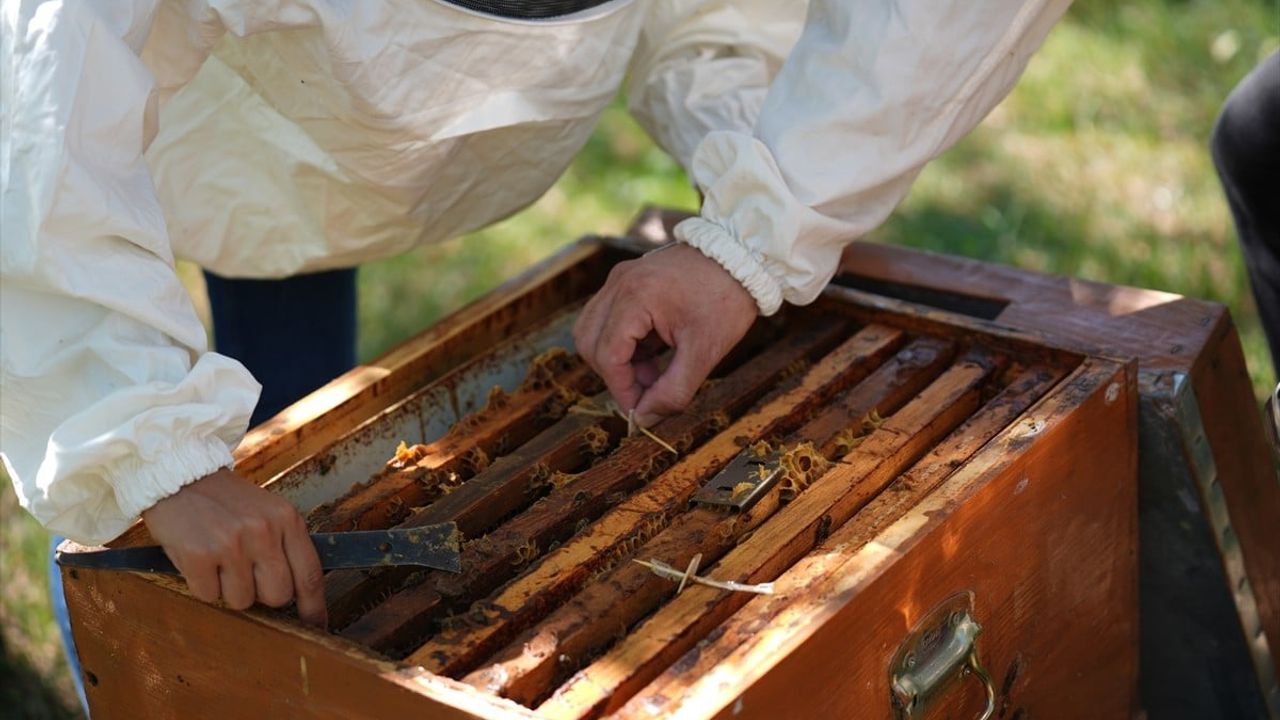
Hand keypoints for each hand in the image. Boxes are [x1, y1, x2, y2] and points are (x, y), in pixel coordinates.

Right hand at [142, 468, 326, 626]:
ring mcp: (231, 543)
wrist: (181, 476)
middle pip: (278, 596)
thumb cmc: (227, 502)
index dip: (314, 607)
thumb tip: (300, 596)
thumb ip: (286, 547)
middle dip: (263, 595)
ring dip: (229, 590)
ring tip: (220, 561)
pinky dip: (202, 585)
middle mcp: (264, 531)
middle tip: (246, 574)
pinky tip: (200, 560)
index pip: (310, 575)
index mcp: (287, 519)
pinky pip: (208, 596)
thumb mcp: (268, 513)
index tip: (316, 625)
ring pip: (242, 601)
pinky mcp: (199, 554)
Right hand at [574, 244, 756, 426]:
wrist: (742, 256)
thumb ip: (673, 390)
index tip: (640, 410)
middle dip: (614, 375)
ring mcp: (620, 279)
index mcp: (636, 297)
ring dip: (614, 359)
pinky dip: (621, 342)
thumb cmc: (726, 299)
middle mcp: (620, 284)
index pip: (608, 355)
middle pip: (590, 343)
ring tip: (650, 372)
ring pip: (592, 330)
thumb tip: (644, 417)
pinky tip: (651, 353)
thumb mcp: (705, 351)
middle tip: (646, 392)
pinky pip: (606, 318)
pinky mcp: (627, 279)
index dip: (621, 389)